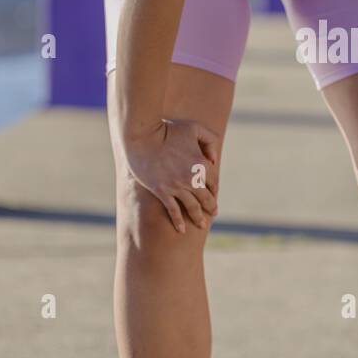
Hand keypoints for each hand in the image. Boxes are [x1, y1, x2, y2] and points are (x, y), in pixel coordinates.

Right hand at [122, 118, 219, 232]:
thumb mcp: (194, 128)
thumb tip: (213, 159)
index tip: (213, 194)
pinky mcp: (162, 191)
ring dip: (198, 218)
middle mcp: (192, 178)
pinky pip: (173, 210)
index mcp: (202, 164)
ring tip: (202, 225)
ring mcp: (176, 187)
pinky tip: (181, 230)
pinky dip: (178, 221)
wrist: (143, 136)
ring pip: (192, 207)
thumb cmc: (168, 129)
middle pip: (206, 198)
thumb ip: (209, 140)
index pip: (214, 181)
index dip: (214, 188)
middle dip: (211, 207)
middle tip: (213, 213)